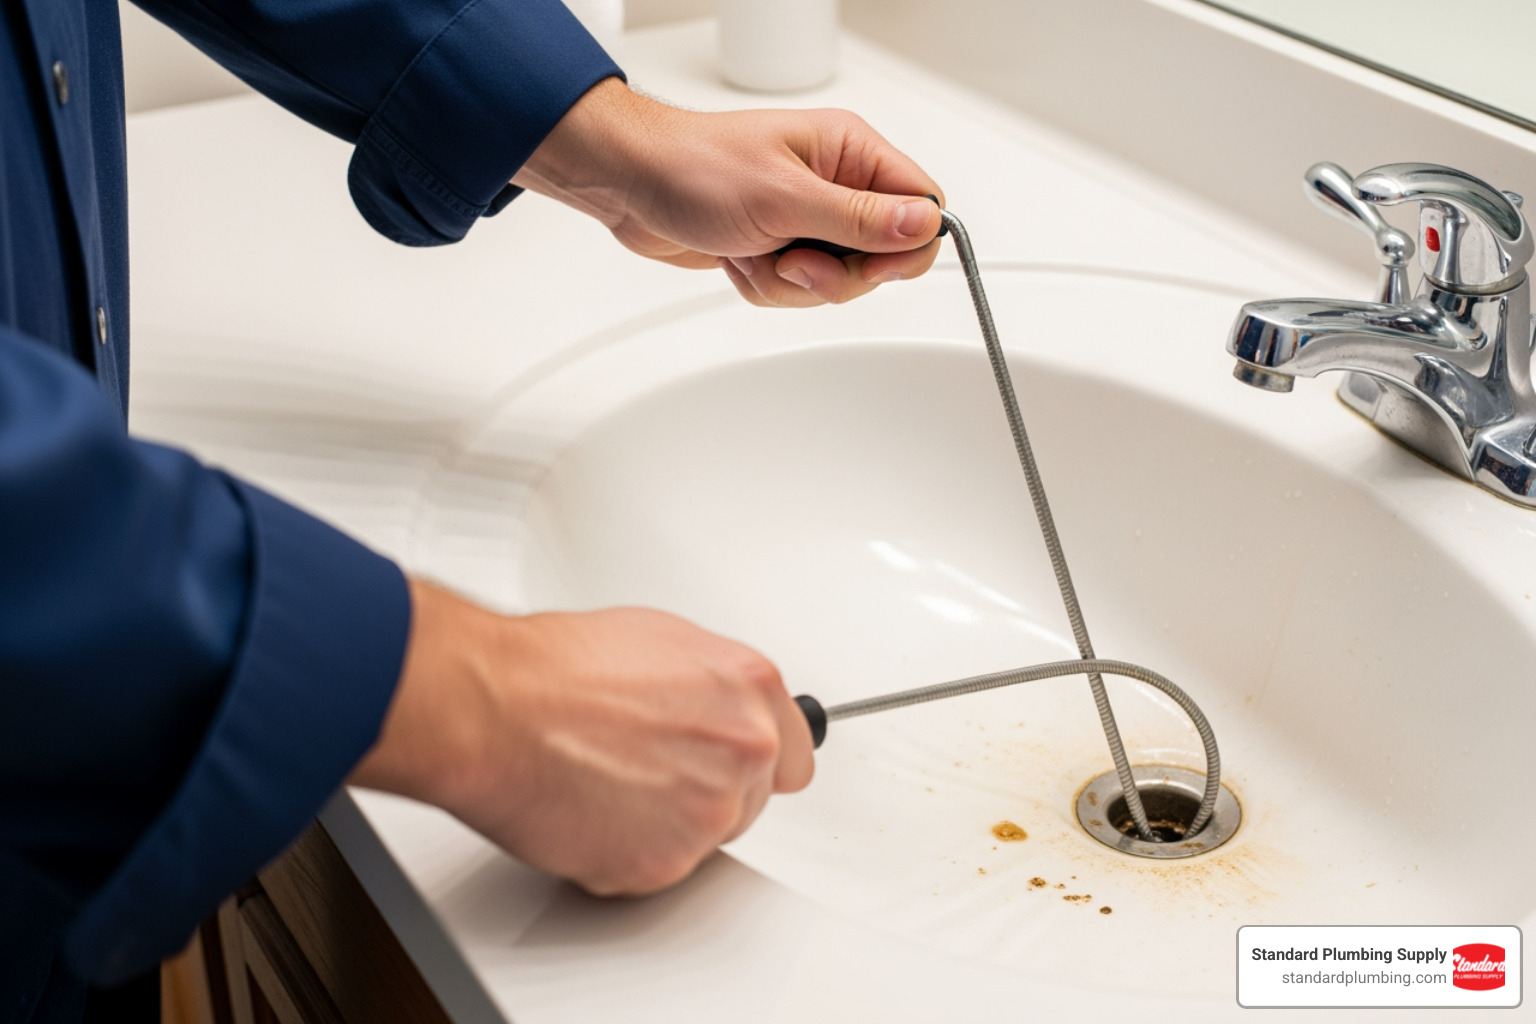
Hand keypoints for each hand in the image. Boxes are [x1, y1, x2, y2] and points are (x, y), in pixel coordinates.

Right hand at [349, 580, 814, 894]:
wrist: (495, 706)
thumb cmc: (554, 668)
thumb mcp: (660, 640)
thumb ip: (712, 685)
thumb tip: (715, 705)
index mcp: (750, 688)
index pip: (795, 752)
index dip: (754, 759)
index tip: (733, 764)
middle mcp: (743, 750)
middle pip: (753, 799)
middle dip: (705, 789)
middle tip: (643, 767)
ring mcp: (708, 812)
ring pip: (706, 839)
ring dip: (665, 824)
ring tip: (605, 780)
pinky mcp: (664, 864)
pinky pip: (657, 872)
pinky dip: (624, 853)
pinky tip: (589, 810)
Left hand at [513, 77, 945, 306]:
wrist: (630, 186)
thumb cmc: (693, 168)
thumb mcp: (785, 198)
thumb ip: (860, 219)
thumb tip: (925, 224)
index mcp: (848, 151)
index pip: (921, 203)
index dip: (906, 245)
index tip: (870, 263)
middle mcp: (834, 183)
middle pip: (881, 256)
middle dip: (833, 273)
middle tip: (793, 258)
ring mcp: (806, 218)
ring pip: (836, 281)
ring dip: (791, 283)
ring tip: (756, 251)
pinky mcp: (780, 246)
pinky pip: (798, 291)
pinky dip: (766, 287)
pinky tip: (740, 258)